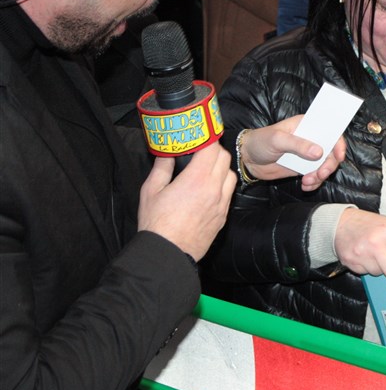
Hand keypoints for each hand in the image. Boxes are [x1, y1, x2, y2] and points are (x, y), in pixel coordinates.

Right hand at [138, 142, 236, 260]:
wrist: (168, 252)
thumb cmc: (156, 223)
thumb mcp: (151, 191)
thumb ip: (161, 168)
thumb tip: (166, 153)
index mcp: (196, 180)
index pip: (212, 149)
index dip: (207, 140)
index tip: (199, 138)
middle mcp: (213, 189)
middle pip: (225, 159)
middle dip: (214, 151)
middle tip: (201, 151)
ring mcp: (221, 204)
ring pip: (231, 175)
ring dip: (221, 168)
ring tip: (206, 170)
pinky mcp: (223, 216)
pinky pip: (229, 193)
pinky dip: (223, 185)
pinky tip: (209, 188)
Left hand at [241, 115, 345, 190]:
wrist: (248, 159)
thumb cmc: (260, 141)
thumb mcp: (277, 139)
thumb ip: (298, 144)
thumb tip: (319, 152)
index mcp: (306, 125)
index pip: (330, 130)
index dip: (338, 143)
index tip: (339, 156)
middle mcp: (310, 139)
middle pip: (331, 152)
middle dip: (329, 165)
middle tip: (320, 174)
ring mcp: (308, 154)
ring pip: (325, 166)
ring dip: (321, 176)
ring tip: (308, 181)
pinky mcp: (303, 167)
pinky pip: (316, 176)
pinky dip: (314, 183)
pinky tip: (305, 186)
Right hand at [334, 209, 385, 306]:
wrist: (340, 223)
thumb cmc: (369, 224)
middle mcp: (375, 244)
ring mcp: (361, 254)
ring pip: (378, 273)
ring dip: (380, 269)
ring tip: (375, 255)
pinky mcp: (351, 262)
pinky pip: (366, 272)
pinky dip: (368, 267)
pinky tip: (365, 256)